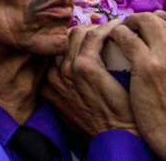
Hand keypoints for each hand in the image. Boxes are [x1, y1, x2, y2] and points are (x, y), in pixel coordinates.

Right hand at [42, 20, 136, 136]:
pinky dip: (108, 29)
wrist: (116, 137)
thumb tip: (75, 67)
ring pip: (78, 33)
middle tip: (103, 31)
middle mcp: (52, 74)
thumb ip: (68, 87)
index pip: (55, 48)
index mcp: (47, 82)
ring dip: (97, 27)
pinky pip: (95, 36)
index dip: (74, 39)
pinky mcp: (85, 66)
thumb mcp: (74, 106)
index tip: (91, 36)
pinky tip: (118, 28)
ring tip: (113, 29)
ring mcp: (67, 70)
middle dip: (85, 30)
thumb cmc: (102, 122)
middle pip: (65, 37)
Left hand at [110, 12, 165, 160]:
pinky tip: (112, 39)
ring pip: (143, 23)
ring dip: (130, 24)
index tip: (157, 21)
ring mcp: (165, 54)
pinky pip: (126, 38)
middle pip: (161, 21)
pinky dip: (117, 35)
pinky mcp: (145, 65)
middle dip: (146, 20)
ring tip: (121, 29)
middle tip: (134, 26)